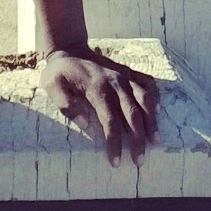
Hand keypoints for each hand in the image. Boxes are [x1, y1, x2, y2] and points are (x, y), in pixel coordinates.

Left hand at [38, 46, 159, 167]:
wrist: (69, 48)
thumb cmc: (59, 72)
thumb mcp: (52, 86)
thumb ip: (65, 104)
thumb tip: (84, 123)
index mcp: (96, 87)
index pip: (110, 120)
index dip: (114, 143)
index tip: (116, 162)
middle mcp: (114, 81)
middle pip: (132, 113)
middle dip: (138, 139)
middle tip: (140, 161)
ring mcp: (123, 75)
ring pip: (144, 98)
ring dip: (151, 120)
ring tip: (156, 140)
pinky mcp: (128, 72)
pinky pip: (147, 83)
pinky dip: (155, 96)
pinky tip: (158, 111)